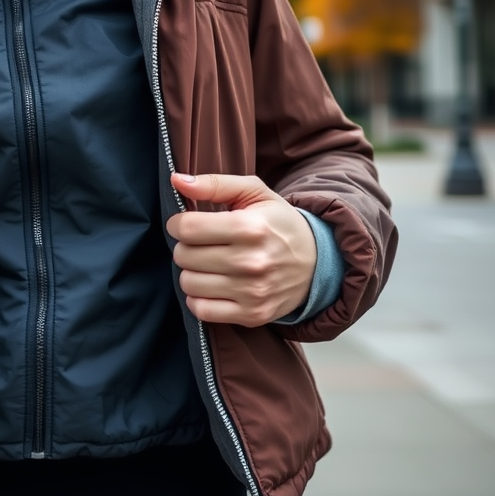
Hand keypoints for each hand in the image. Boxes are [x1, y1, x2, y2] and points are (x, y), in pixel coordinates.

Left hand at [165, 173, 316, 327]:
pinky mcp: (252, 314)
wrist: (318, 262)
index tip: (186, 224)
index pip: (187, 228)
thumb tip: (176, 181)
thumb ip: (213, 184)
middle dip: (186, 247)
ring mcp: (252, 292)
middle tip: (202, 244)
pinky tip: (211, 285)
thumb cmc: (278, 223)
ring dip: (192, 272)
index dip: (178, 224)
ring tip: (208, 264)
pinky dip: (199, 298)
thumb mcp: (254, 193)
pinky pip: (201, 310)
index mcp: (250, 227)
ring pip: (188, 283)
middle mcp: (251, 262)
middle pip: (184, 256)